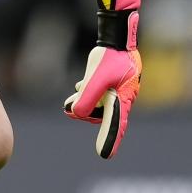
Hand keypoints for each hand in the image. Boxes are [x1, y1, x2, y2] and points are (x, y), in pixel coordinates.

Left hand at [64, 0, 141, 158]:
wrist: (117, 37)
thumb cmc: (109, 57)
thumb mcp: (95, 79)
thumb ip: (86, 98)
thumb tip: (76, 113)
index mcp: (122, 100)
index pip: (116, 125)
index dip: (110, 140)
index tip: (104, 155)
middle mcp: (123, 98)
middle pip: (102, 115)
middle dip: (85, 113)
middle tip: (68, 108)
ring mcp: (119, 91)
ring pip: (99, 105)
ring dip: (84, 103)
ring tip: (72, 98)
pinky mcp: (113, 83)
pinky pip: (99, 95)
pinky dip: (87, 94)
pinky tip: (79, 87)